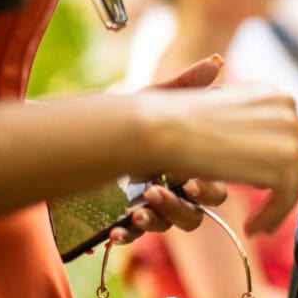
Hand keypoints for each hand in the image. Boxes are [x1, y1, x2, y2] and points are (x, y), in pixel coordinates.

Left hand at [106, 55, 231, 242]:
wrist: (81, 132)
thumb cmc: (127, 116)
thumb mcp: (155, 101)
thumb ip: (187, 86)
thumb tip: (217, 62)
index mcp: (191, 165)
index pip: (212, 187)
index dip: (206, 189)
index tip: (191, 182)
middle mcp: (176, 190)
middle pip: (195, 213)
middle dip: (178, 206)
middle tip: (156, 193)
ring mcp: (152, 208)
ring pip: (168, 226)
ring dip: (156, 221)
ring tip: (137, 213)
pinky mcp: (125, 220)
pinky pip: (133, 236)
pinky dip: (128, 236)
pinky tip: (116, 232)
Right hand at [133, 59, 297, 233]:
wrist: (161, 131)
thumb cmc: (170, 120)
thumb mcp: (207, 106)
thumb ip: (230, 106)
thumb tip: (227, 85)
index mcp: (271, 93)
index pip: (286, 136)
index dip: (272, 163)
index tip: (257, 185)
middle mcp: (287, 108)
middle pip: (295, 157)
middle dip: (278, 183)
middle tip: (261, 211)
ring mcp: (290, 134)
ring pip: (294, 179)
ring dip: (276, 205)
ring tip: (255, 225)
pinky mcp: (286, 162)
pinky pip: (287, 197)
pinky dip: (271, 217)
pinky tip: (252, 228)